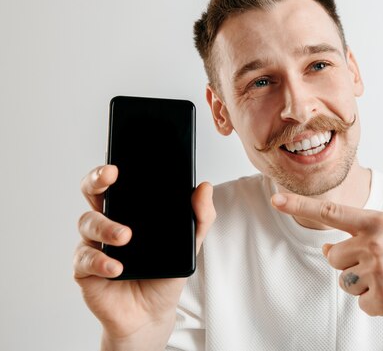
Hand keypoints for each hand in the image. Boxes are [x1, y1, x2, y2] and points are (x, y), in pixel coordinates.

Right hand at [74, 165, 215, 349]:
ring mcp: (94, 243)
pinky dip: (100, 260)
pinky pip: (84, 258)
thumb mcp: (189, 244)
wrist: (152, 313)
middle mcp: (108, 221)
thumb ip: (200, 217)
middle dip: (96, 180)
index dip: (112, 168)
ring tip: (125, 236)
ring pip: (87, 222)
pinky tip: (116, 267)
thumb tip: (204, 187)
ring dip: (105, 226)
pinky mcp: (85, 269)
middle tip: (110, 178)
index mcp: (130, 209)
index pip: (118, 181)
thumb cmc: (165, 272)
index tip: (118, 164)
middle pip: (93, 191)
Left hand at [271, 193, 382, 347]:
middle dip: (349, 264)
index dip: (300, 206)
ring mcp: (378, 272)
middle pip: (334, 256)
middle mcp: (376, 243)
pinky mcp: (382, 300)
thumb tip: (327, 247)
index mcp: (380, 222)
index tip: (276, 200)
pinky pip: (362, 303)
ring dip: (364, 285)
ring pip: (345, 281)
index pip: (332, 211)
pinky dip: (377, 304)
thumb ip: (362, 236)